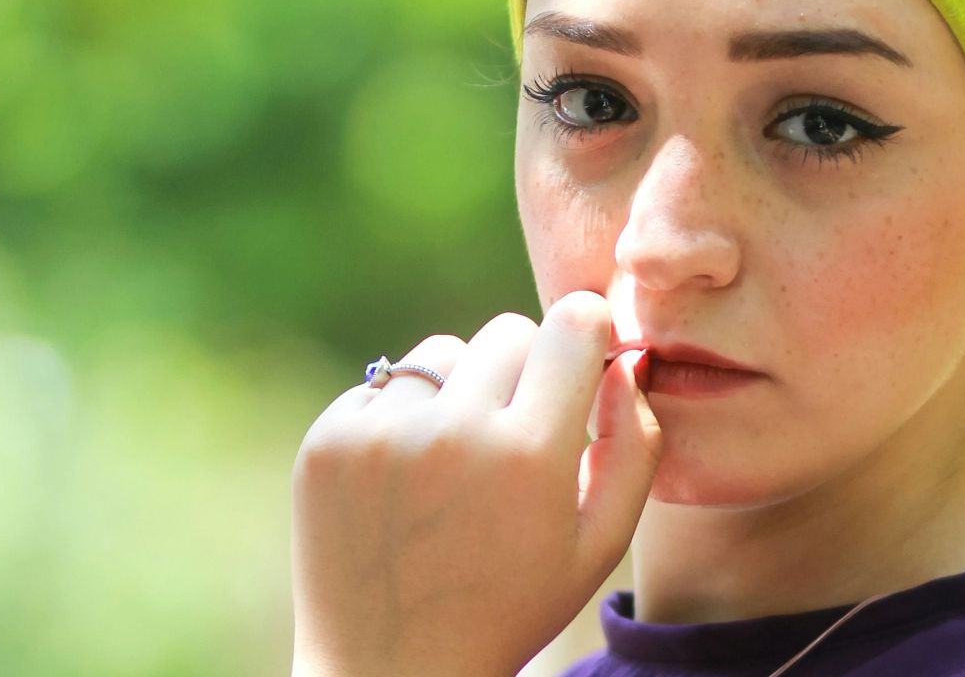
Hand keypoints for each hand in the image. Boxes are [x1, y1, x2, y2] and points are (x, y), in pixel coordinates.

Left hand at [290, 291, 661, 676]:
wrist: (390, 669)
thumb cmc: (511, 606)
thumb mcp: (599, 545)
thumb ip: (636, 446)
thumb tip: (627, 362)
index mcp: (530, 455)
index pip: (572, 322)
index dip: (585, 335)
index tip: (581, 359)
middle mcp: (453, 432)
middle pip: (509, 331)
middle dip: (526, 369)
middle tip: (518, 432)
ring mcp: (382, 434)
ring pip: (443, 354)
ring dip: (459, 389)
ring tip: (458, 462)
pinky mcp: (329, 442)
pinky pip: (383, 386)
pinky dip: (402, 417)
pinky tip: (407, 482)